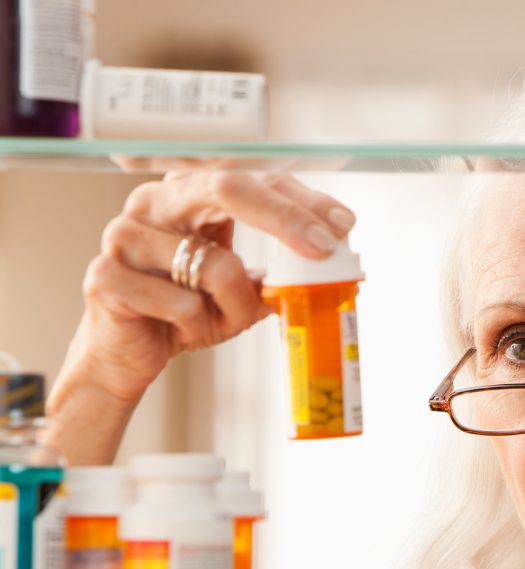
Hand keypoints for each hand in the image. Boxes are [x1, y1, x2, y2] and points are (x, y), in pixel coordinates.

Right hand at [46, 172, 354, 463]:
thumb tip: (341, 269)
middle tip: (323, 248)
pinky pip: (180, 303)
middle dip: (284, 218)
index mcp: (189, 195)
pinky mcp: (105, 276)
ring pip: (213, 264)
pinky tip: (178, 329)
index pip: (254, 180)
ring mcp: (124, 235)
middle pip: (226, 187)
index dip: (301, 200)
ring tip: (213, 319)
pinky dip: (195, 326)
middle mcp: (154, 203)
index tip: (342, 224)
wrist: (127, 355)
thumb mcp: (242, 293)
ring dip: (233, 305)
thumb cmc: (184, 314)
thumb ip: (280, 276)